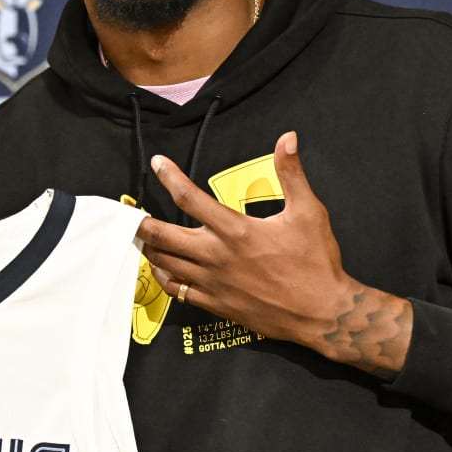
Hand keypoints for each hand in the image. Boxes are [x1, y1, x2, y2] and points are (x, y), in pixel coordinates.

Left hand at [138, 132, 411, 376]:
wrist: (322, 313)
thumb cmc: (316, 262)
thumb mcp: (309, 212)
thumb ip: (292, 174)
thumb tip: (287, 138)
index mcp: (236, 231)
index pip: (190, 198)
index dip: (170, 177)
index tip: (158, 163)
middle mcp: (217, 257)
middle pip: (163, 236)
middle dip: (141, 223)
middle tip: (130, 213)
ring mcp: (213, 283)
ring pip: (166, 264)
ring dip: (150, 248)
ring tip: (142, 236)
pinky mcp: (216, 304)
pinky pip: (177, 291)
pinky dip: (164, 277)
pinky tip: (161, 269)